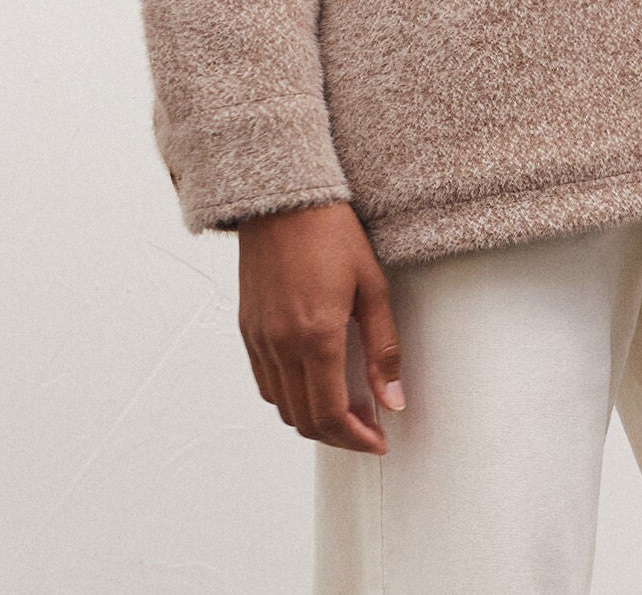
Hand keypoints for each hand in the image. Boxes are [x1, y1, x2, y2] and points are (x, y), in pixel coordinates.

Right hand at [236, 201, 404, 453]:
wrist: (283, 199)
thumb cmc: (331, 233)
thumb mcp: (372, 286)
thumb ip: (383, 349)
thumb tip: (394, 400)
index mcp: (316, 336)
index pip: (331, 415)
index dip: (356, 439)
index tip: (377, 441)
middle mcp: (281, 345)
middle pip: (304, 420)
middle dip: (339, 435)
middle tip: (367, 426)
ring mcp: (259, 339)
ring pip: (282, 407)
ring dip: (313, 418)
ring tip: (345, 404)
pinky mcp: (247, 329)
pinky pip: (265, 383)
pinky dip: (289, 396)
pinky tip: (314, 380)